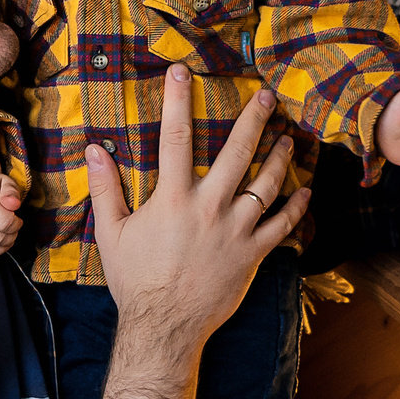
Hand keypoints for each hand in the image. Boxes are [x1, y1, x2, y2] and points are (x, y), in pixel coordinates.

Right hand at [88, 66, 309, 398]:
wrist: (164, 327)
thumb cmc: (135, 280)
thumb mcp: (111, 233)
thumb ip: (106, 188)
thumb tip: (94, 149)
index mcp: (173, 199)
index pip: (175, 139)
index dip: (177, 101)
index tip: (182, 71)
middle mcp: (209, 209)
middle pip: (237, 153)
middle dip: (253, 119)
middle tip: (266, 94)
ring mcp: (236, 232)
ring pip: (267, 185)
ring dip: (281, 157)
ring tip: (289, 136)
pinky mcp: (253, 254)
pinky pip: (282, 225)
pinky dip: (297, 207)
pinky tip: (306, 190)